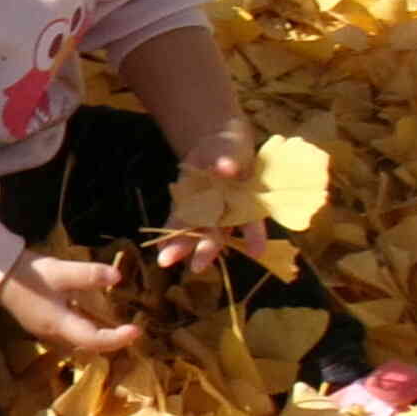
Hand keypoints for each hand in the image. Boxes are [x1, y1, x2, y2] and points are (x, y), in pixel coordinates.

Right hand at [0, 254, 141, 355]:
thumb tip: (118, 277)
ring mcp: (46, 332)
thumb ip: (89, 274)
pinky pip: (70, 334)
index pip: (95, 340)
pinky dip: (86, 330)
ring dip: (99, 338)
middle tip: (131, 330)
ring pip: (79, 343)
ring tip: (117, 326)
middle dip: (111, 342)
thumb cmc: (29, 275)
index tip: (137, 330)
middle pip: (88, 346)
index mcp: (60, 324)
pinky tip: (92, 316)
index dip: (118, 338)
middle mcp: (54, 334)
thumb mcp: (60, 271)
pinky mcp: (42, 324)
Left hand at [151, 142, 269, 271]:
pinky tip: (160, 248)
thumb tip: (227, 168)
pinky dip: (169, 233)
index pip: (254, 220)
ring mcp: (207, 213)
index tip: (256, 252)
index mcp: (248, 200)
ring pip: (196, 233)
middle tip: (197, 267)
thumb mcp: (232, 149)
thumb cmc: (231, 149)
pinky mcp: (188, 208)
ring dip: (181, 247)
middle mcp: (228, 212)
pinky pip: (178, 222)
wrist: (213, 147)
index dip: (256, 236)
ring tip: (165, 260)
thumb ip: (230, 159)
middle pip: (220, 233)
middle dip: (207, 250)